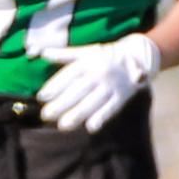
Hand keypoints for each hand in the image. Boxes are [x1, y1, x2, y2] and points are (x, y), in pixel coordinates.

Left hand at [38, 33, 160, 131]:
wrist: (137, 56)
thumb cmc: (104, 55)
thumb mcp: (85, 51)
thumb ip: (63, 54)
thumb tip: (41, 53)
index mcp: (87, 63)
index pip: (68, 76)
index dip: (54, 86)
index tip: (41, 97)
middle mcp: (99, 74)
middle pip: (78, 91)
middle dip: (61, 104)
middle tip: (45, 115)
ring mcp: (111, 86)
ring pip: (93, 102)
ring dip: (78, 114)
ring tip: (62, 125)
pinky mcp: (123, 96)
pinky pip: (111, 107)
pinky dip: (102, 117)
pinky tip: (90, 127)